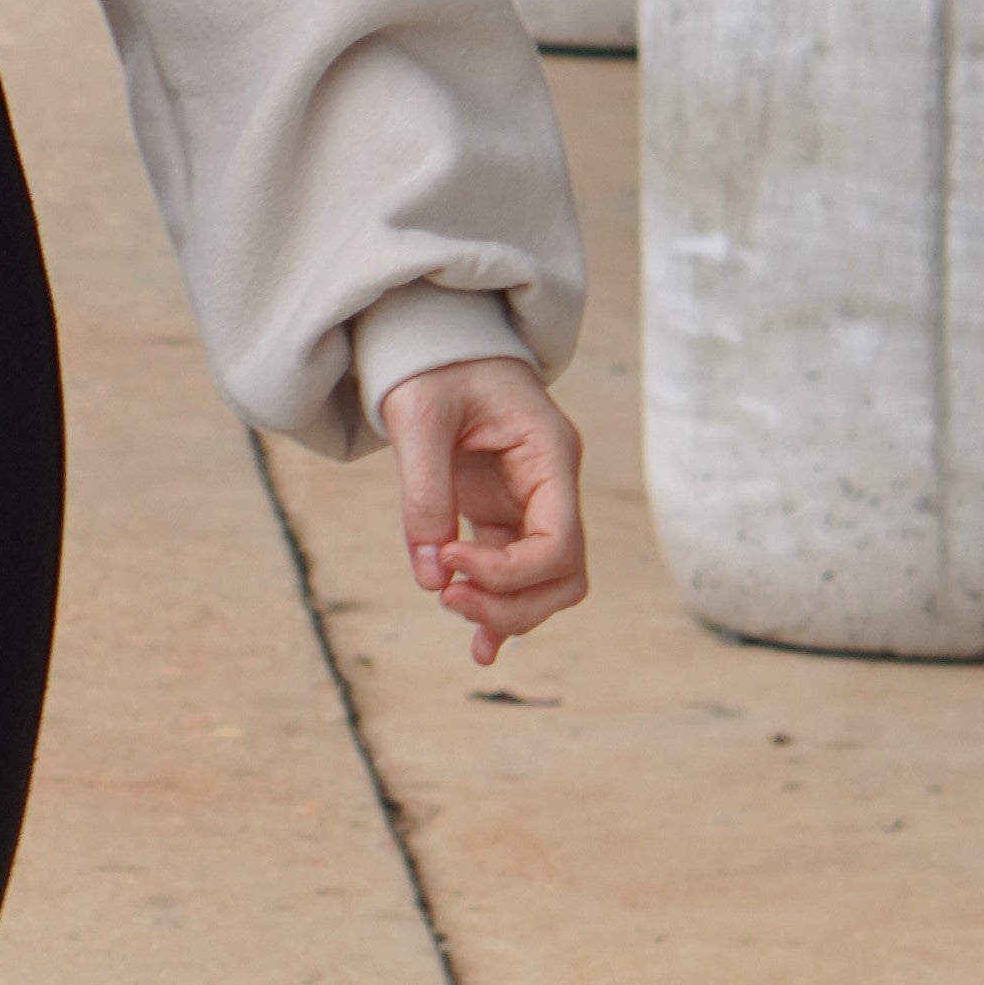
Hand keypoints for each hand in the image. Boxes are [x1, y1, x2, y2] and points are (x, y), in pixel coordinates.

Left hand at [380, 356, 588, 668]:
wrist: (431, 335)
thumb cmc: (431, 363)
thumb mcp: (419, 416)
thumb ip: (424, 492)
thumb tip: (430, 578)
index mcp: (549, 454)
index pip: (559, 542)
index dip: (508, 570)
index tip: (446, 561)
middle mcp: (551, 483)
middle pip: (564, 574)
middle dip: (512, 600)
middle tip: (448, 597)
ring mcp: (529, 501)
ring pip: (546, 583)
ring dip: (505, 610)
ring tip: (451, 609)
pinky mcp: (500, 512)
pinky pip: (514, 573)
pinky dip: (499, 608)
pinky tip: (479, 649)